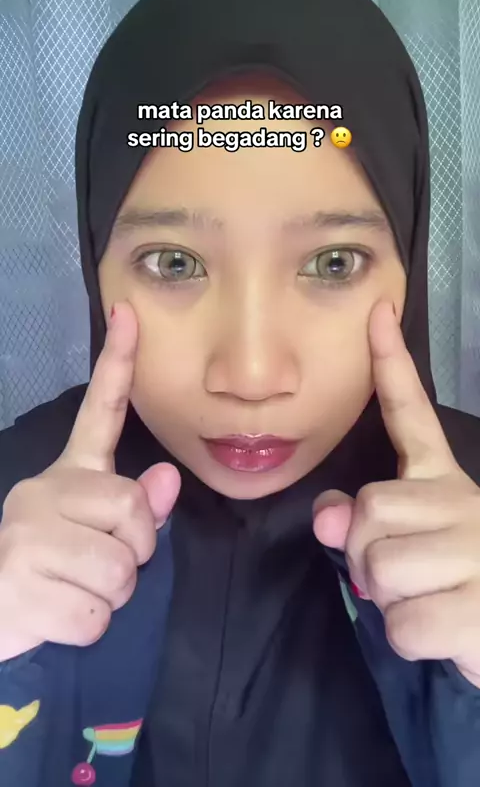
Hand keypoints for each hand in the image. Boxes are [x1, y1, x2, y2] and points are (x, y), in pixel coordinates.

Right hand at [0, 301, 180, 659]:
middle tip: (104, 567)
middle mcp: (45, 490)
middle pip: (134, 511)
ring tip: (77, 590)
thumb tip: (167, 478)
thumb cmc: (55, 572)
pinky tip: (58, 615)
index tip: (129, 313)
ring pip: (120, 570)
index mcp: (70, 474)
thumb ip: (135, 508)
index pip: (100, 411)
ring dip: (113, 596)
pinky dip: (89, 627)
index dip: (118, 363)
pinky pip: (96, 614)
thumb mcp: (97, 536)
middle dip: (136, 553)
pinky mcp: (19, 581)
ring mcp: (28, 533)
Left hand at [313, 300, 479, 687]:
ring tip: (429, 600)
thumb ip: (364, 523)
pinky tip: (446, 630)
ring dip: (389, 600)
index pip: (412, 414)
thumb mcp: (409, 547)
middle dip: (366, 555)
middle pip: (368, 511)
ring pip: (379, 568)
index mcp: (443, 481)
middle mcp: (462, 502)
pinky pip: (403, 623)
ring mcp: (475, 550)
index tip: (377, 313)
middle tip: (405, 577)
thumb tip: (329, 513)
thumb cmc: (458, 586)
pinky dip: (411, 637)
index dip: (391, 364)